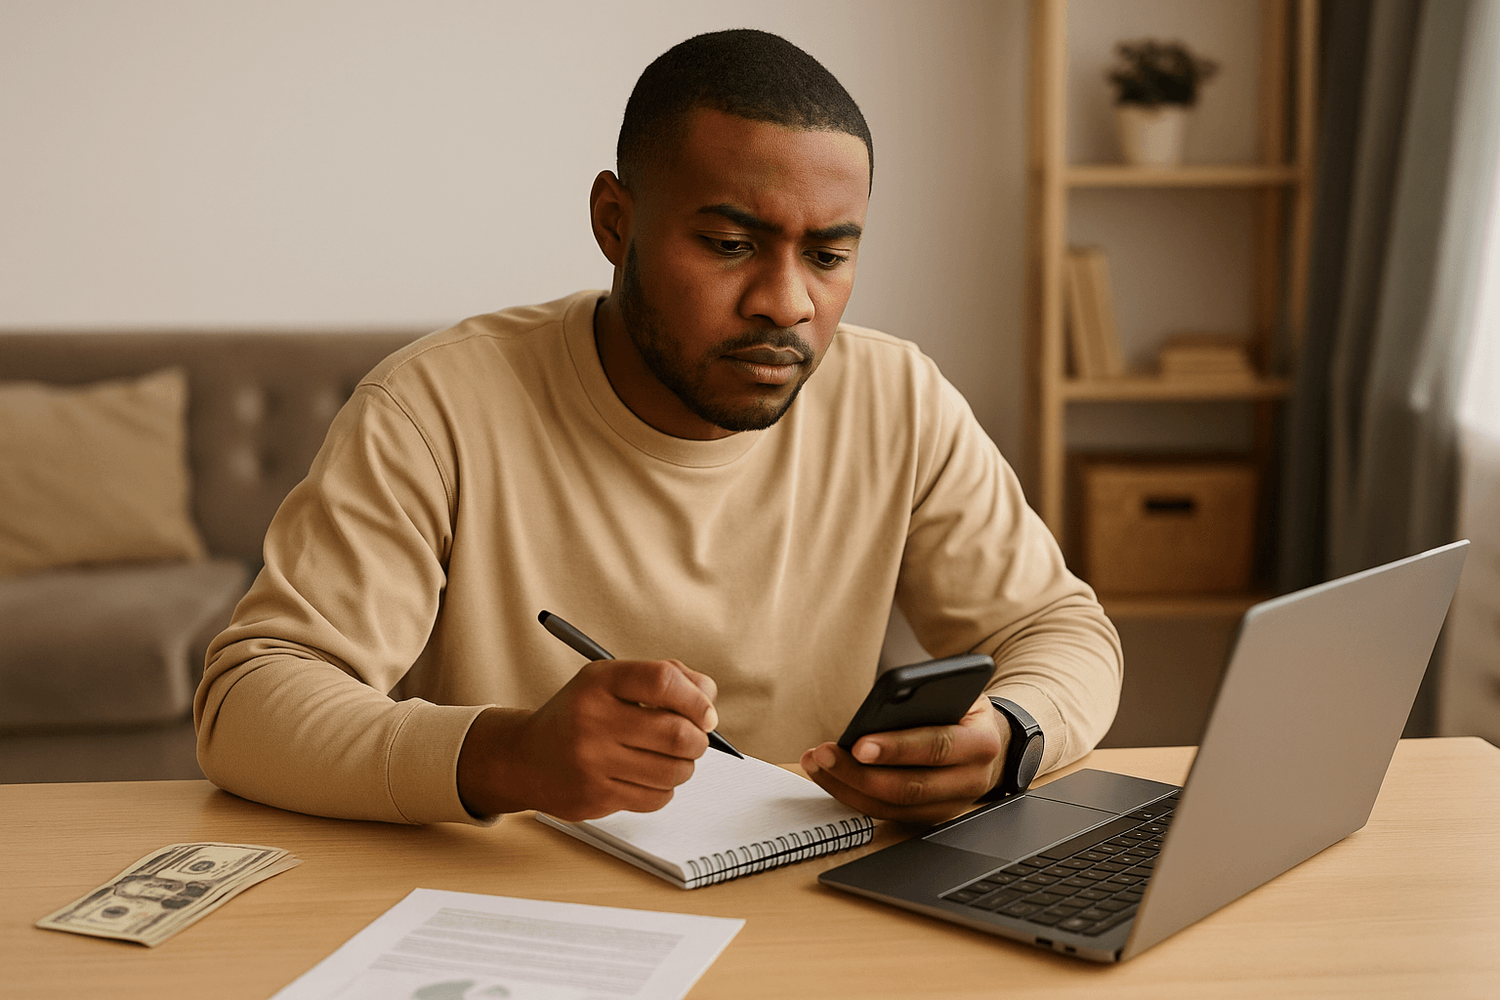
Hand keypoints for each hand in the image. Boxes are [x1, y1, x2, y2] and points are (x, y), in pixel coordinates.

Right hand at [457, 658, 718, 819]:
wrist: (523, 758)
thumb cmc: (579, 715)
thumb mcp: (610, 681)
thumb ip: (663, 677)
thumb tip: (708, 698)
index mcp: (600, 682)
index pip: (663, 681)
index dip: (696, 699)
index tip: (706, 713)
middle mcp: (593, 720)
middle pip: (677, 733)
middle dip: (698, 740)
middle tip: (694, 740)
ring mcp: (593, 762)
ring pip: (674, 771)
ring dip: (683, 767)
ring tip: (666, 759)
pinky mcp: (596, 797)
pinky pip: (658, 797)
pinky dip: (663, 789)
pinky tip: (644, 777)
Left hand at [800, 694, 1008, 823]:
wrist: (992, 744)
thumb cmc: (964, 712)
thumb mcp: (958, 692)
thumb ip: (930, 696)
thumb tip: (885, 702)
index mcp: (981, 744)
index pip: (937, 748)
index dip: (897, 749)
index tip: (859, 744)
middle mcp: (969, 781)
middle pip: (909, 786)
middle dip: (860, 773)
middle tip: (825, 754)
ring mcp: (950, 806)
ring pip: (892, 807)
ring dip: (848, 787)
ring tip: (817, 761)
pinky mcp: (929, 817)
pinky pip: (886, 813)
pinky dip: (853, 796)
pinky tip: (828, 776)